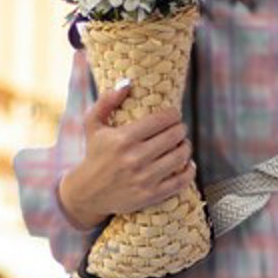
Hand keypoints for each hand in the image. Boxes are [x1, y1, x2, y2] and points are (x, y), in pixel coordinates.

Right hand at [59, 80, 196, 227]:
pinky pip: (181, 181)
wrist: (88, 193)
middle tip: (179, 129)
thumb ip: (106, 101)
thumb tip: (127, 82)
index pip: (161, 120)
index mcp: (123, 138)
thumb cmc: (94, 154)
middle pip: (174, 136)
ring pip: (180, 156)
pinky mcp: (151, 195)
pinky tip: (188, 164)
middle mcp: (135, 158)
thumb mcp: (92, 125)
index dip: (173, 114)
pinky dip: (189, 170)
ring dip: (186, 147)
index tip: (174, 115)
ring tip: (182, 144)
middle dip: (180, 129)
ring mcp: (144, 178)